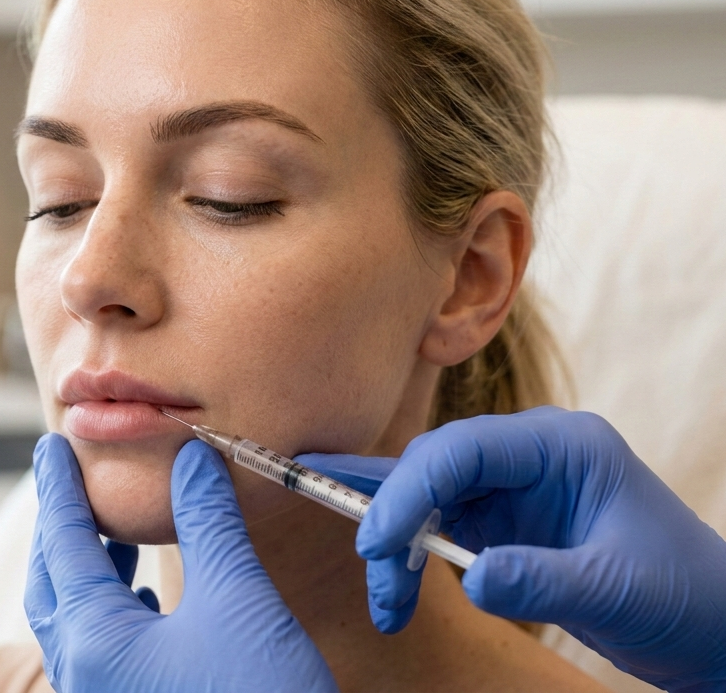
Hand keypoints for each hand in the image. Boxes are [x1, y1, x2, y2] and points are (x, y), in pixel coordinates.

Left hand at [25, 433, 338, 692]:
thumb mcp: (237, 601)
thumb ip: (209, 523)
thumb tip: (193, 460)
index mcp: (94, 641)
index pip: (62, 543)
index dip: (59, 487)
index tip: (50, 445)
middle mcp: (85, 677)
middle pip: (52, 586)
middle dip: (60, 530)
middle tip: (71, 484)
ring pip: (75, 623)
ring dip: (87, 571)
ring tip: (113, 534)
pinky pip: (102, 653)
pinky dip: (114, 612)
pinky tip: (147, 603)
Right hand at [298, 407, 725, 691]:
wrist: (710, 625)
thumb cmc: (681, 594)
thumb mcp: (613, 590)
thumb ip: (540, 581)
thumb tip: (469, 580)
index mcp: (563, 446)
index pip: (466, 448)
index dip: (412, 488)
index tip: (379, 542)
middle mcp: (530, 455)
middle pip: (436, 468)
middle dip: (397, 520)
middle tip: (380, 581)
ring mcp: (514, 486)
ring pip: (429, 499)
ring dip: (399, 547)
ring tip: (390, 607)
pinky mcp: (504, 520)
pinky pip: (441, 528)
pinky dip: (416, 561)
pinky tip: (404, 594)